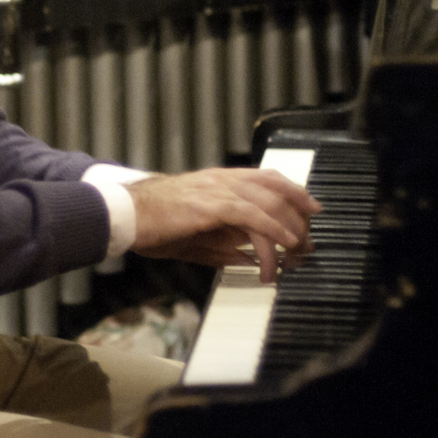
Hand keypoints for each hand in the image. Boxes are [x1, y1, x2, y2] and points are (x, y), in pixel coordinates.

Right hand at [127, 167, 320, 282]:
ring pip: (268, 201)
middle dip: (299, 216)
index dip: (294, 191)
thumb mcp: (196, 236)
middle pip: (276, 188)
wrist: (124, 214)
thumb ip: (225, 244)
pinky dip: (273, 229)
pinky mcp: (210, 205)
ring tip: (299, 250)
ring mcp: (216, 189)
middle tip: (308, 243)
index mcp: (218, 181)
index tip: (312, 209)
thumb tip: (251, 259)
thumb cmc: (153, 225)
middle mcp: (221, 179)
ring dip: (289, 227)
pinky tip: (284, 243)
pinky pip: (251, 214)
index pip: (268, 178)